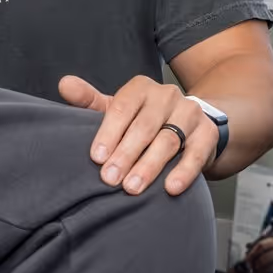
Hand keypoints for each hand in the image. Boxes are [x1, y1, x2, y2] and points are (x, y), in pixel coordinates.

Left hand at [57, 75, 215, 195]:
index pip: (123, 107)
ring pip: (168, 141)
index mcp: (141, 88)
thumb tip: (65, 84)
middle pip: (144, 127)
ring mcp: (190, 113)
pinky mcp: (207, 134)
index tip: (97, 158)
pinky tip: (170, 187)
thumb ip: (88, 101)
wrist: (189, 125)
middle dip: (126, 154)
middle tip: (110, 179)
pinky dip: (184, 171)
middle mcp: (167, 96)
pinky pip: (196, 153)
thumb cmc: (143, 120)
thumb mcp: (116, 109)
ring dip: (149, 166)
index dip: (109, 133)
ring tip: (132, 188)